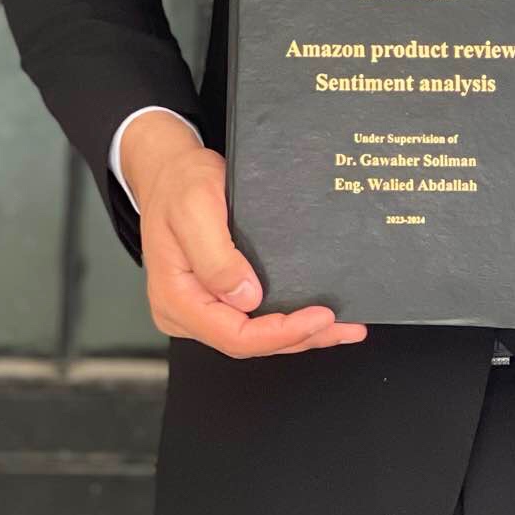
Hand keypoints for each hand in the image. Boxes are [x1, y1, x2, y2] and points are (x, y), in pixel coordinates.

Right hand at [124, 114, 367, 358]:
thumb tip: (246, 297)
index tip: (318, 318)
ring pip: (254, 336)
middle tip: (344, 327)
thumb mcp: (195, 210)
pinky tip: (313, 317)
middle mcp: (186, 312)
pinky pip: (252, 319)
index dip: (280, 333)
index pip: (234, 335)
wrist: (170, 171)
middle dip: (300, 338)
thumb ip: (216, 258)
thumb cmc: (179, 185)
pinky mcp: (215, 297)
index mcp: (176, 299)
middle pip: (249, 343)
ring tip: (341, 328)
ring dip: (299, 335)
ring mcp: (201, 307)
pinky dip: (286, 321)